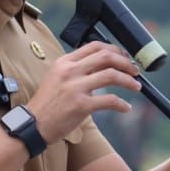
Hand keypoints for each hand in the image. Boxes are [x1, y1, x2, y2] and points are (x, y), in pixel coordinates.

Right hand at [26, 41, 140, 142]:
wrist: (33, 124)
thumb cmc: (47, 104)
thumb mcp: (57, 78)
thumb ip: (76, 70)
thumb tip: (102, 67)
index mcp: (65, 62)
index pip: (94, 46)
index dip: (114, 49)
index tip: (124, 57)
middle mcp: (70, 71)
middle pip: (106, 57)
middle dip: (125, 62)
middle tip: (135, 71)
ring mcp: (75, 87)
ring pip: (111, 75)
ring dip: (128, 80)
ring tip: (136, 86)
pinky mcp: (81, 105)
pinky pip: (109, 100)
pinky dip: (122, 104)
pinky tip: (126, 108)